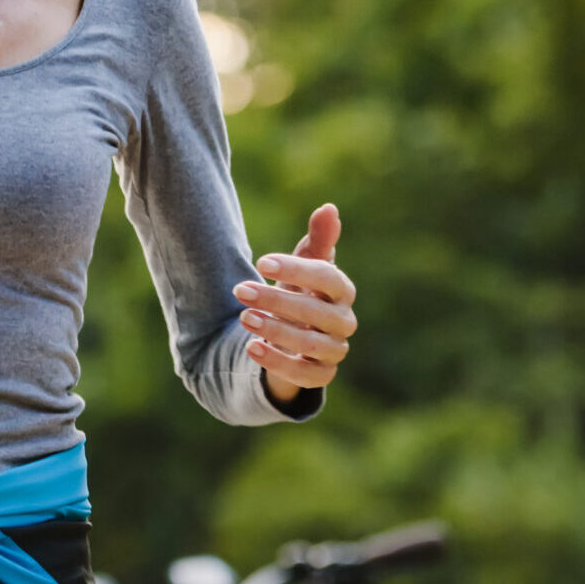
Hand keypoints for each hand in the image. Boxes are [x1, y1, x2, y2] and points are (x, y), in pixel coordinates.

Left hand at [239, 203, 356, 402]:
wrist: (291, 336)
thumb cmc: (299, 293)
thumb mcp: (302, 267)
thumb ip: (317, 240)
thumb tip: (329, 208)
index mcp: (341, 291)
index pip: (329, 279)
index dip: (298, 270)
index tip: (261, 263)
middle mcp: (343, 322)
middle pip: (317, 313)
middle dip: (277, 301)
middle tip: (241, 290)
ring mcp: (334, 351)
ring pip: (312, 344)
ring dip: (276, 330)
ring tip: (244, 317)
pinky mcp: (321, 375)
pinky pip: (306, 375)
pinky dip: (278, 363)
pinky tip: (252, 348)